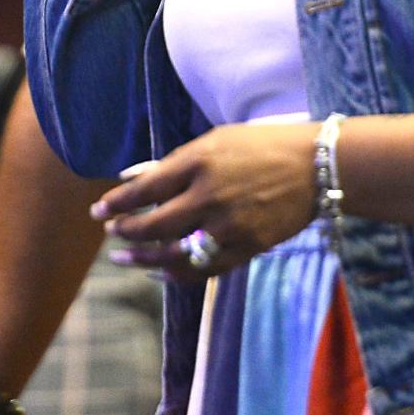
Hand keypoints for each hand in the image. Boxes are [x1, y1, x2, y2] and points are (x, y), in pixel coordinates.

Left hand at [89, 122, 319, 280]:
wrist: (314, 166)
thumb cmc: (262, 145)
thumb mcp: (217, 141)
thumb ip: (176, 162)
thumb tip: (136, 178)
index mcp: (200, 161)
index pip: (145, 188)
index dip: (117, 202)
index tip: (99, 210)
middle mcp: (209, 195)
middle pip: (154, 224)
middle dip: (126, 230)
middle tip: (112, 232)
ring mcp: (228, 225)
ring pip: (173, 253)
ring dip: (143, 259)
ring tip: (124, 258)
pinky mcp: (245, 247)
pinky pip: (203, 269)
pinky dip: (177, 273)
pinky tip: (160, 272)